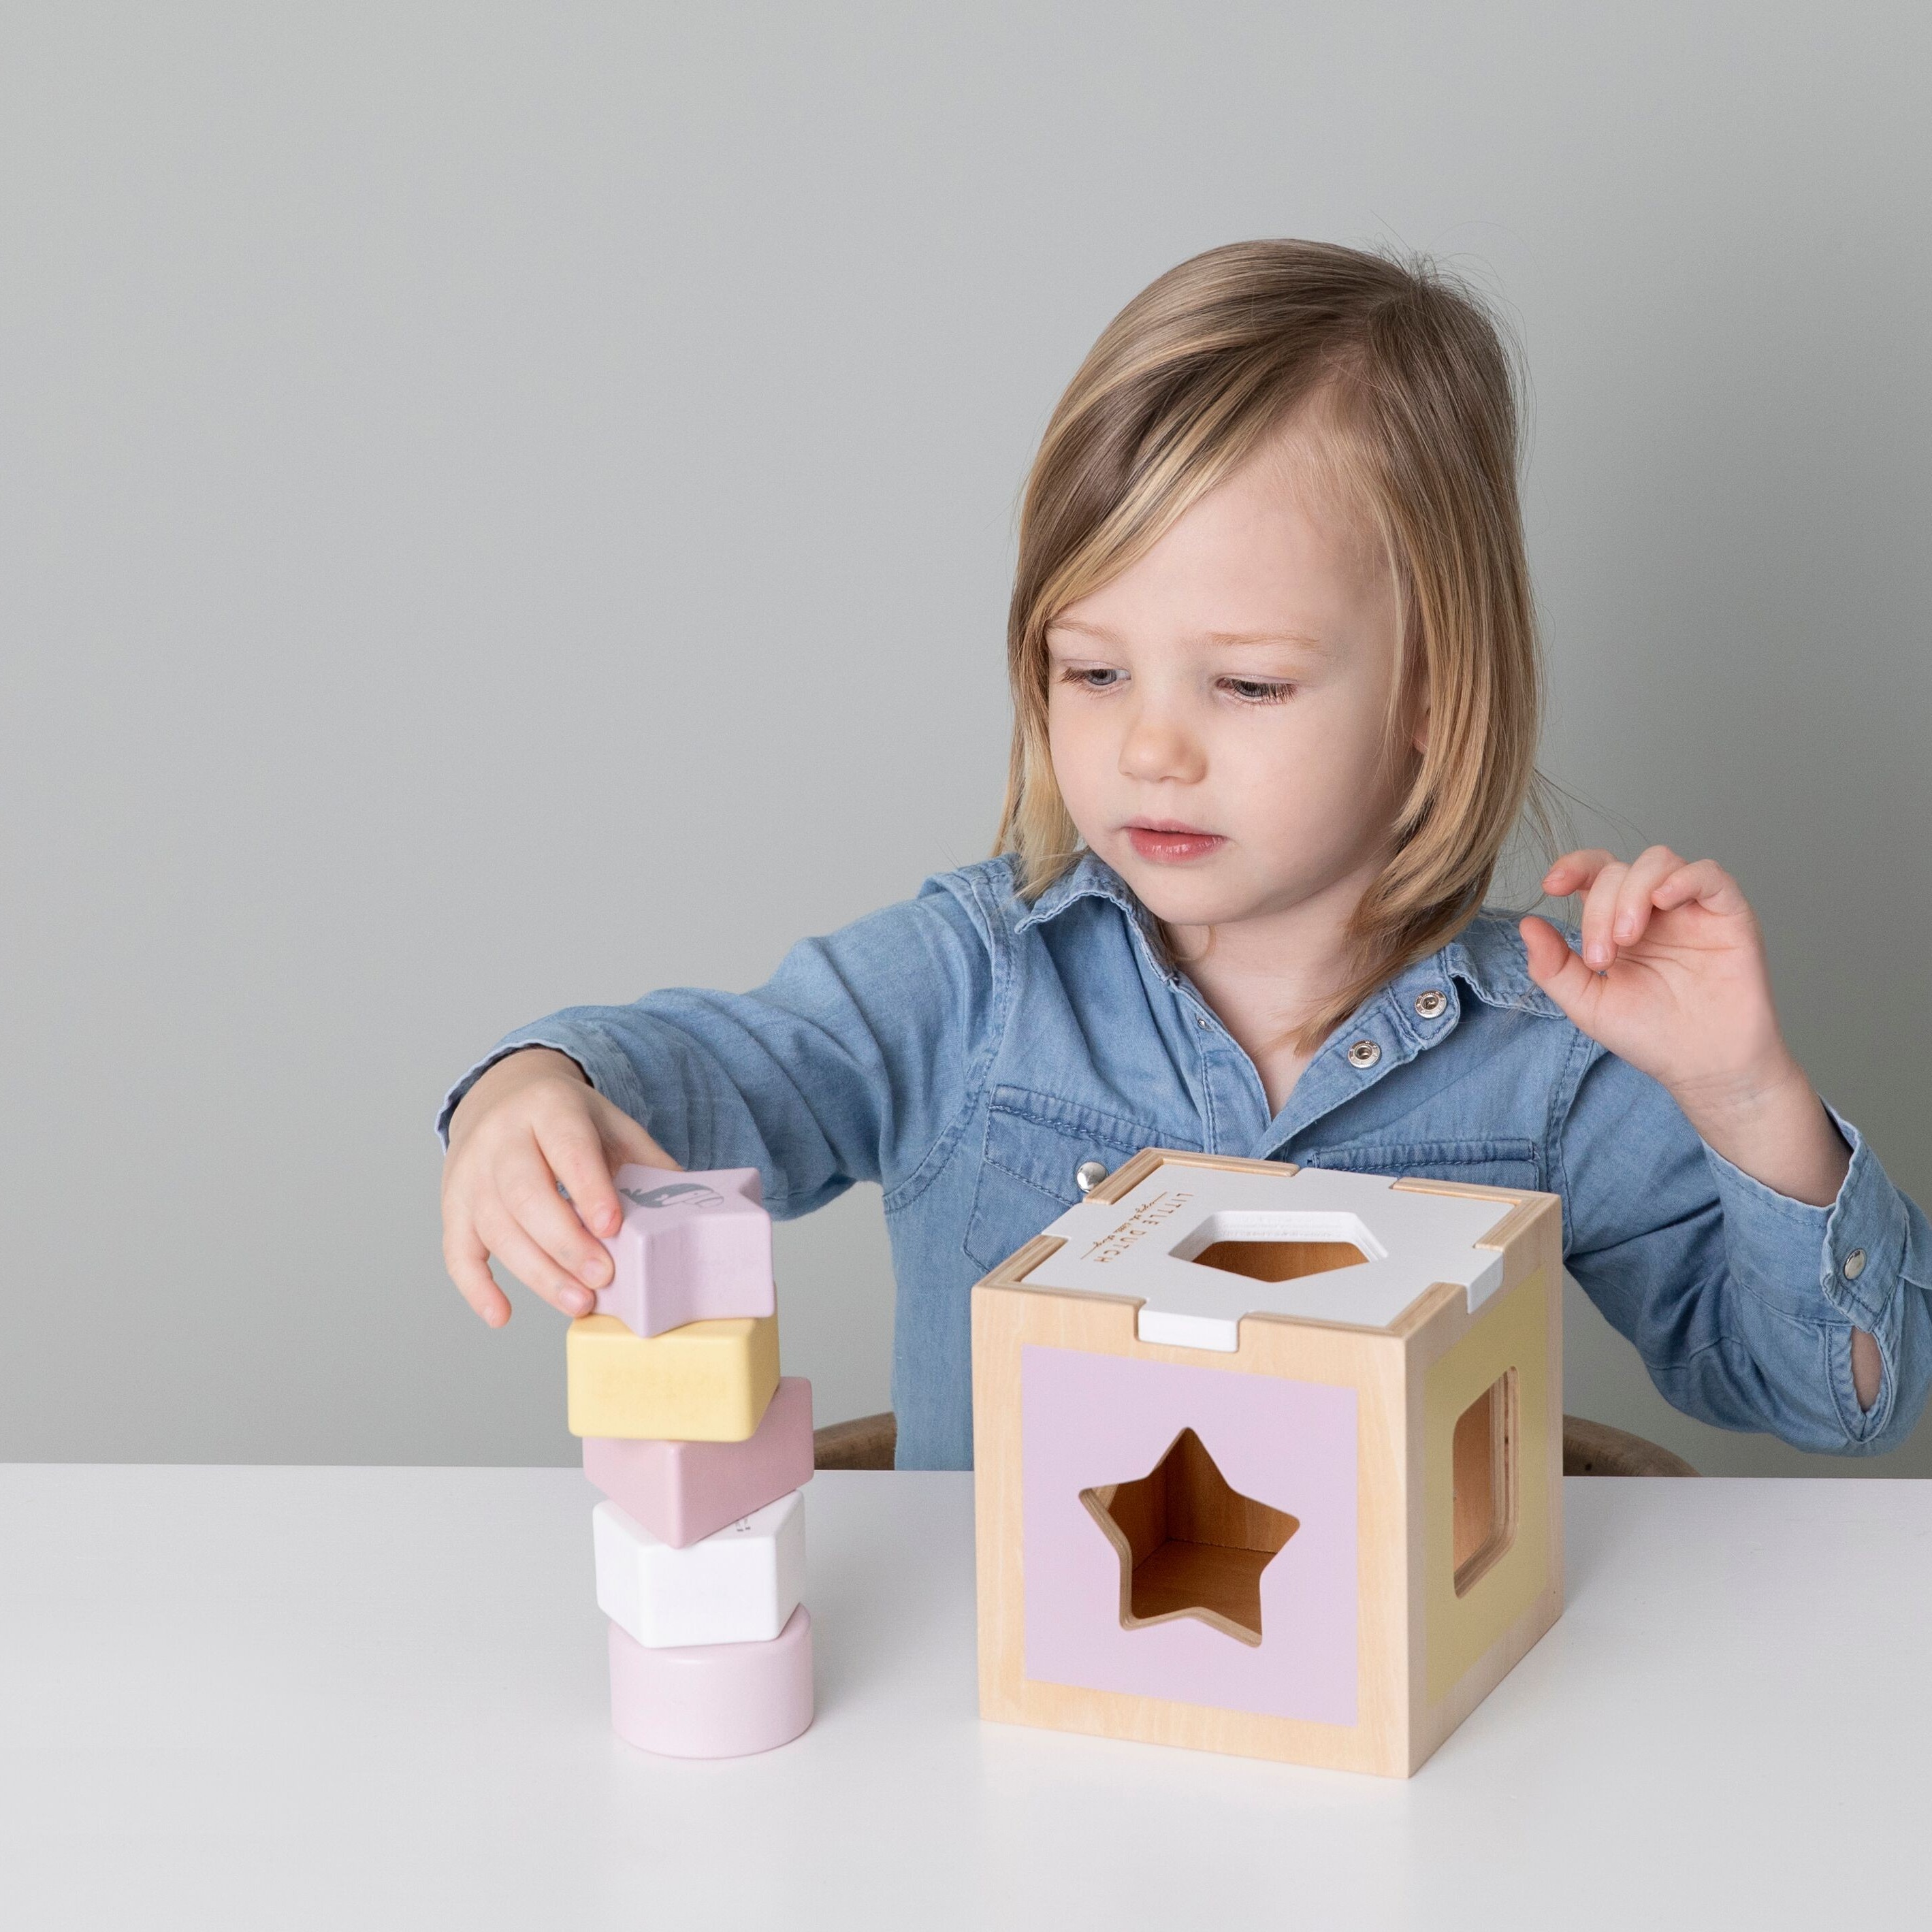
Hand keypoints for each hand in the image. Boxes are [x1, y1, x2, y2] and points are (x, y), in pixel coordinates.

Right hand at [440, 1046, 681, 1326]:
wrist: (504, 1097)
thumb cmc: (567, 1122)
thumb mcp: (611, 1125)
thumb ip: (647, 1163)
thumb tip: (692, 1215)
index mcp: (548, 1107)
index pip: (567, 1148)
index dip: (589, 1188)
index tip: (613, 1226)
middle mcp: (500, 1136)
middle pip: (525, 1194)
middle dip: (566, 1242)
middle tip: (604, 1278)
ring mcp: (469, 1171)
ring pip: (495, 1228)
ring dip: (537, 1272)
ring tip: (579, 1303)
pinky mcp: (452, 1204)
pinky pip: (456, 1251)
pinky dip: (476, 1288)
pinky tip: (501, 1315)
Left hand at [1518, 846, 1790, 1105]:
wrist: (1704, 1067)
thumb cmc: (1650, 1035)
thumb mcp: (1587, 1004)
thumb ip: (1553, 966)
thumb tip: (1527, 924)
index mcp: (1618, 922)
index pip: (1594, 873)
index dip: (1572, 867)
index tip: (1551, 886)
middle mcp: (1655, 909)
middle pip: (1618, 871)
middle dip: (1599, 907)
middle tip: (1602, 956)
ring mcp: (1692, 908)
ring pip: (1658, 861)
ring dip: (1632, 892)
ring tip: (1627, 938)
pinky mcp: (1729, 914)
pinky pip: (1709, 874)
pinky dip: (1683, 877)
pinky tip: (1664, 900)